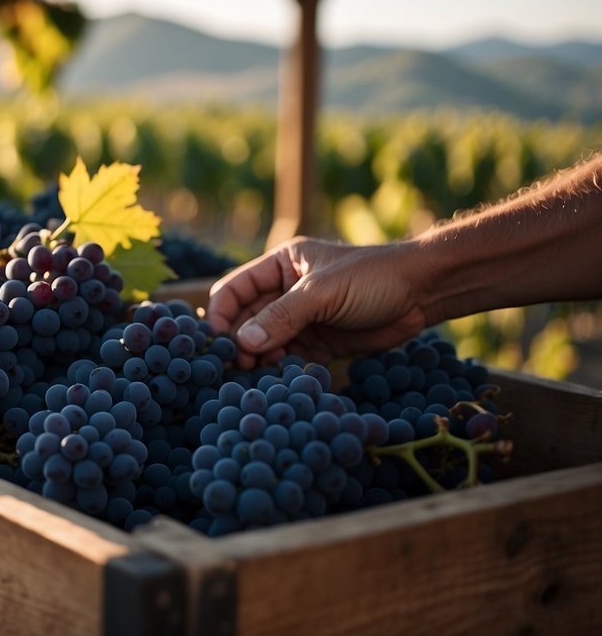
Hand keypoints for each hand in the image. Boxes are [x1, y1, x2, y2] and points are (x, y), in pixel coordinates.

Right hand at [206, 237, 431, 367]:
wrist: (424, 292)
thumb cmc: (372, 277)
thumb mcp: (322, 292)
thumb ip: (282, 316)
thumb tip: (243, 343)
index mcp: (280, 265)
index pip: (235, 289)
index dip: (221, 314)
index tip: (218, 341)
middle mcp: (285, 291)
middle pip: (247, 319)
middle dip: (241, 342)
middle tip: (239, 366)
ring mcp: (302, 318)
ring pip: (266, 342)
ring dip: (260, 359)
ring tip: (260, 375)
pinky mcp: (320, 341)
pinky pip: (290, 357)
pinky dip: (283, 368)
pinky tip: (282, 377)